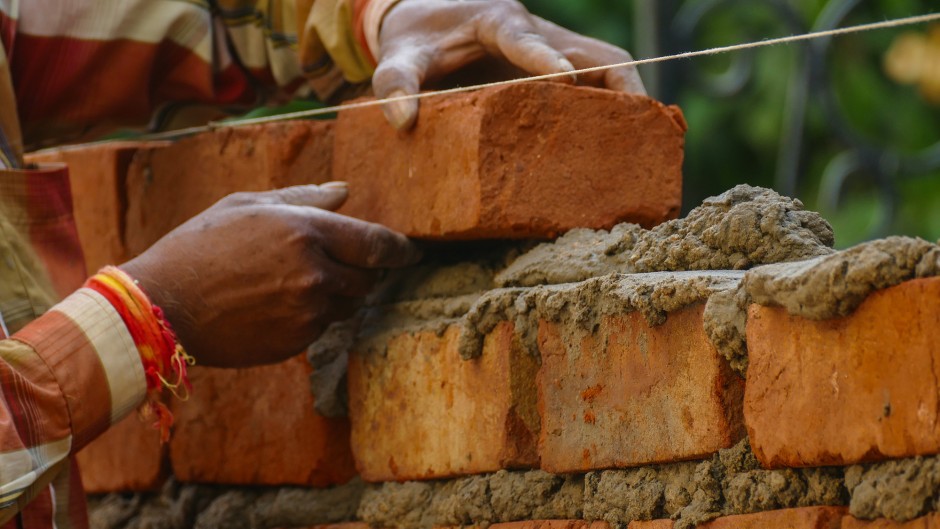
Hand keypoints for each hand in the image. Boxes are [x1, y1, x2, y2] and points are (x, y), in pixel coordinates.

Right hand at [121, 183, 419, 367]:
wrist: (163, 305)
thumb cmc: (200, 246)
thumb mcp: (248, 206)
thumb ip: (304, 199)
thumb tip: (345, 193)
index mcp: (307, 232)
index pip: (376, 244)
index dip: (400, 250)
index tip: (411, 253)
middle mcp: (315, 275)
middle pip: (367, 278)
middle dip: (359, 271)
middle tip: (334, 264)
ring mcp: (308, 313)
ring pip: (347, 305)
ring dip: (335, 294)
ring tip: (292, 283)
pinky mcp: (296, 343)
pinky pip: (321, 327)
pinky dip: (312, 316)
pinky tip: (275, 305)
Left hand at [374, 0, 646, 128]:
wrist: (428, 15)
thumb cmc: (416, 36)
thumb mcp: (398, 55)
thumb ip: (395, 81)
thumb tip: (403, 121)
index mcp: (496, 21)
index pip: (524, 36)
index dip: (543, 56)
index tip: (561, 78)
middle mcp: (536, 31)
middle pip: (595, 51)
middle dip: (620, 86)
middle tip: (637, 128)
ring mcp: (553, 49)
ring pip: (607, 66)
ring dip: (627, 100)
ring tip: (642, 144)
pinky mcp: (557, 67)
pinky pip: (597, 83)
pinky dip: (613, 107)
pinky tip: (618, 144)